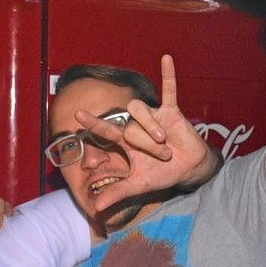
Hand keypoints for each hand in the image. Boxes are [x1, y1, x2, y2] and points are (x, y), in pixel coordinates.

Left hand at [75, 55, 218, 211]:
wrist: (188, 169)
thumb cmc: (161, 174)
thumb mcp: (138, 185)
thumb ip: (116, 194)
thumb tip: (94, 209)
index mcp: (126, 141)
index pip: (106, 130)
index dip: (93, 123)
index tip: (77, 114)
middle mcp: (136, 125)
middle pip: (130, 127)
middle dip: (146, 145)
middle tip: (161, 156)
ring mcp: (153, 116)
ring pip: (144, 113)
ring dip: (153, 129)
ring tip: (165, 143)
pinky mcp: (172, 111)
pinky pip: (169, 89)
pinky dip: (168, 74)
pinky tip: (166, 58)